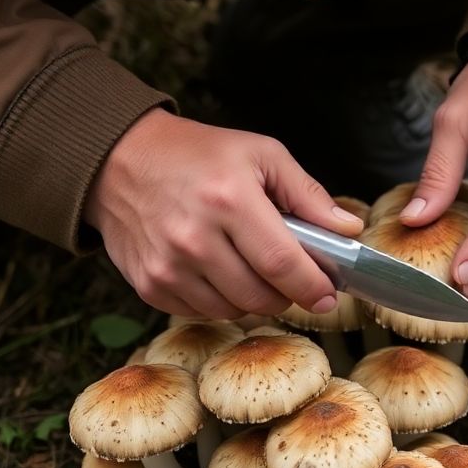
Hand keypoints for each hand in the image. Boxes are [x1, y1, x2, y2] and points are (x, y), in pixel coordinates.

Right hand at [84, 109, 363, 318]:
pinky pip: (202, 313)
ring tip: (251, 266)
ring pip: (234, 311)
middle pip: (262, 296)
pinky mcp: (149, 286)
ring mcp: (168, 267)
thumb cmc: (197, 154)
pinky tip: (217, 271)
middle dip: (287, 294)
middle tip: (291, 276)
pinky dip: (219, 301)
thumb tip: (348, 230)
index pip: (283, 264)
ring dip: (254, 298)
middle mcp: (195, 238)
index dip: (314, 286)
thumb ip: (308, 194)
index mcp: (229, 200)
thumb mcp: (260, 155)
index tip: (329, 294)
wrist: (119, 159)